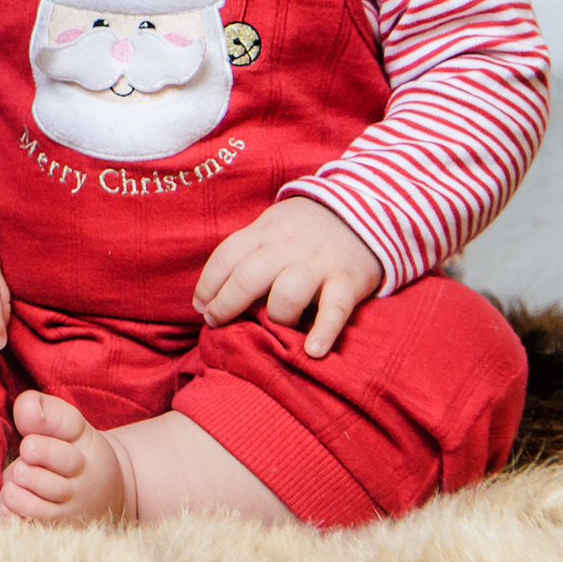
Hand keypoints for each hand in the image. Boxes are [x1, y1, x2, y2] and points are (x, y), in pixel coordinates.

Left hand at [192, 197, 383, 357]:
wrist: (361, 210)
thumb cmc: (303, 229)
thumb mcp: (270, 228)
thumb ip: (247, 253)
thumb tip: (212, 292)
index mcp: (263, 234)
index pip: (226, 257)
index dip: (208, 284)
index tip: (201, 305)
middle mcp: (286, 249)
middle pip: (248, 278)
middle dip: (227, 304)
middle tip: (216, 322)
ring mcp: (317, 265)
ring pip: (286, 295)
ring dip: (275, 317)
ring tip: (272, 329)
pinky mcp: (347, 281)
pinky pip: (334, 309)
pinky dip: (324, 332)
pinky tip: (313, 351)